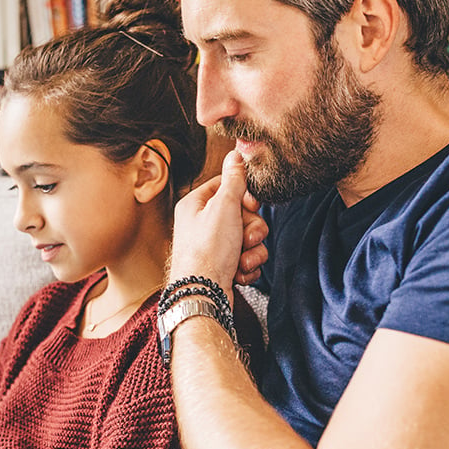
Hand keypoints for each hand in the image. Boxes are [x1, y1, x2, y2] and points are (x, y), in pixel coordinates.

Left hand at [174, 150, 262, 293]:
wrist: (202, 295)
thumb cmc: (208, 252)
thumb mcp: (224, 207)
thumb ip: (234, 179)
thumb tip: (236, 154)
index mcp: (196, 205)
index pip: (226, 187)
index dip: (244, 196)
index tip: (251, 205)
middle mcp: (201, 224)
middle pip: (242, 214)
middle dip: (252, 229)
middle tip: (247, 238)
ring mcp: (212, 247)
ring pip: (248, 239)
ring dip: (252, 250)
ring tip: (242, 260)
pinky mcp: (222, 266)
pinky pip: (245, 258)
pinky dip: (247, 266)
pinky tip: (239, 273)